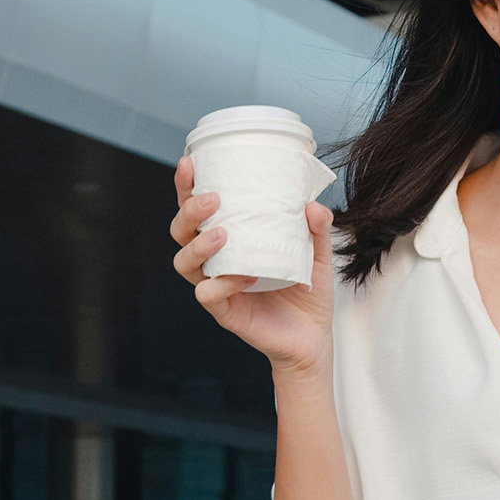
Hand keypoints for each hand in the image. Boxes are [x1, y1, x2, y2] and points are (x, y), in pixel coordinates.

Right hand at [169, 154, 336, 375]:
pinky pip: (207, 294)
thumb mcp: (318, 254)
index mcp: (231, 240)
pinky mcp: (225, 312)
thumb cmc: (307, 292)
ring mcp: (217, 286)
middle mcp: (216, 261)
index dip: (187, 187)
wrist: (313, 337)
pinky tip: (245, 275)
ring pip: (183, 262)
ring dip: (198, 244)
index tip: (190, 163)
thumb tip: (312, 204)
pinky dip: (221, 283)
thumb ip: (317, 228)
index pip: (198, 210)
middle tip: (213, 199)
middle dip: (188, 211)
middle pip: (181, 231)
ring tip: (222, 233)